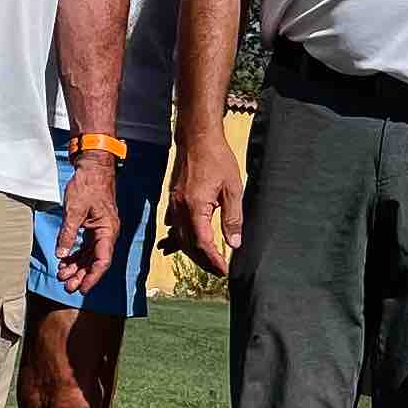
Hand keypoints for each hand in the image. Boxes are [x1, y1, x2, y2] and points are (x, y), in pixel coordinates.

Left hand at [55, 150, 118, 292]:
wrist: (93, 167)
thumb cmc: (87, 185)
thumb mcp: (74, 210)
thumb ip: (68, 234)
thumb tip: (60, 255)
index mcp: (107, 230)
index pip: (102, 261)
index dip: (91, 277)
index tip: (81, 289)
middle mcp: (107, 233)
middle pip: (96, 261)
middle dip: (82, 275)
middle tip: (67, 287)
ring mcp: (101, 230)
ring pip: (91, 255)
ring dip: (77, 267)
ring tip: (62, 276)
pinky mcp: (94, 226)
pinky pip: (87, 246)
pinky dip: (76, 255)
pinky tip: (65, 262)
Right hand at [174, 140, 245, 274]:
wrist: (197, 138)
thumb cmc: (217, 159)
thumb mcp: (233, 189)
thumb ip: (233, 218)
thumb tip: (234, 243)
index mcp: (196, 206)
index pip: (202, 243)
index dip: (212, 260)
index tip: (223, 270)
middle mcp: (180, 208)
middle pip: (188, 245)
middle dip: (202, 260)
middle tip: (217, 270)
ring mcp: (173, 204)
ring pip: (179, 237)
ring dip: (191, 252)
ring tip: (205, 262)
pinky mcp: (173, 199)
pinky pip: (173, 226)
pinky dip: (178, 239)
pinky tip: (180, 245)